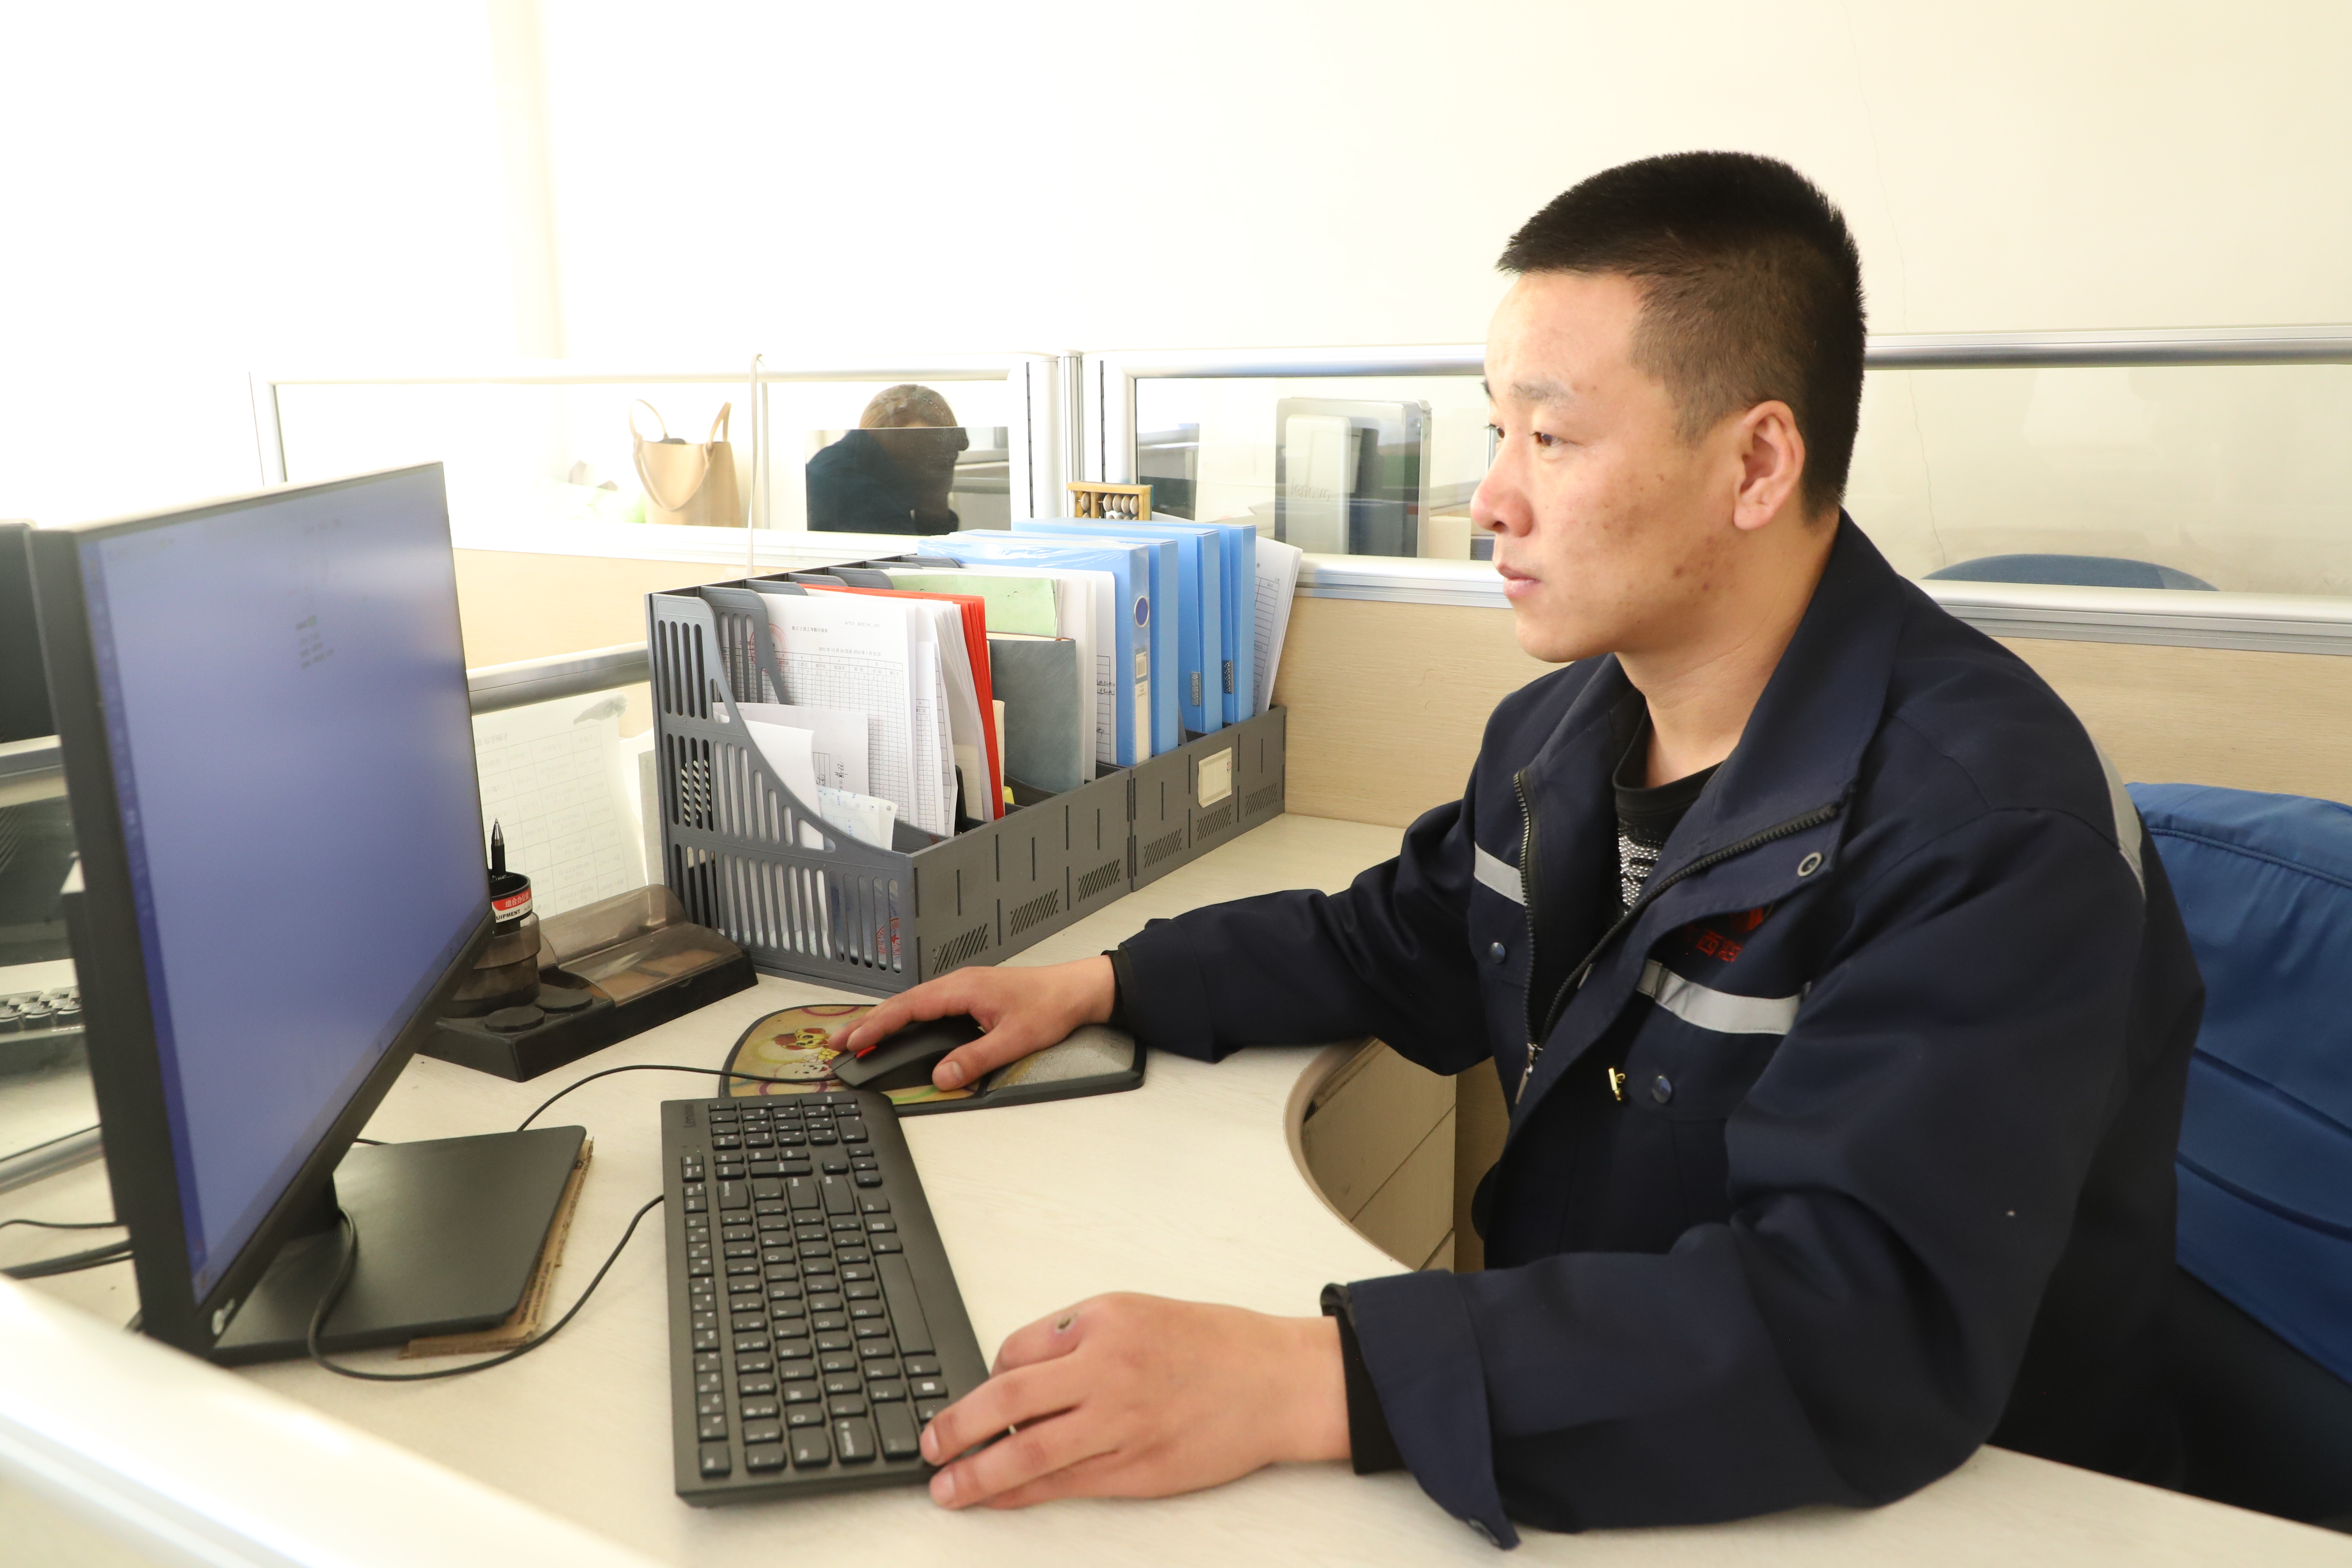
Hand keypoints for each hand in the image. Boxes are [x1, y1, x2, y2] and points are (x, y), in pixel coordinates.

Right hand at [838, 955, 1116, 1090]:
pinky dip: (906, 1018)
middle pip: (903, 1003)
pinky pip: (928, 1006)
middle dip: (868, 1022)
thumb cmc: (1052, 1005)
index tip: (854, 1040)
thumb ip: (977, 1059)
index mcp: (963, 988)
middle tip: (837, 1041)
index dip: (878, 1025)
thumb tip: (943, 1076)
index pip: (909, 1007)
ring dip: (885, 1020)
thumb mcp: (1015, 1038)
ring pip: (913, 1004)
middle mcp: (958, 984)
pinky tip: (898, 1030)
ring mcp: (963, 989)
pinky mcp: (970, 996)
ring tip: (858, 1037)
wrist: (1078, 990)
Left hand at [918, 1294, 1349, 1508]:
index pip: (1016, 1352)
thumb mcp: (1137, 1311)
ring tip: (946, 1486)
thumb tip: (1017, 1370)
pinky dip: (1022, 1494)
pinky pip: (1065, 1486)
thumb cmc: (1212, 1345)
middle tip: (928, 1445)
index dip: (987, 1379)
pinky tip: (997, 1498)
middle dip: (958, 1428)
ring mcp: (1122, 1425)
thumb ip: (1077, 1335)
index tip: (975, 1398)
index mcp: (1103, 1322)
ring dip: (978, 1474)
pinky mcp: (1137, 1470)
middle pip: (1009, 1402)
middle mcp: (1107, 1371)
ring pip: (1030, 1455)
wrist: (1276, 1382)